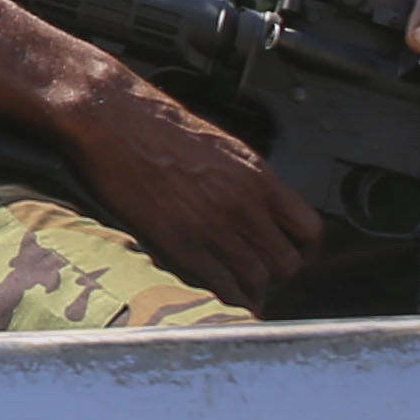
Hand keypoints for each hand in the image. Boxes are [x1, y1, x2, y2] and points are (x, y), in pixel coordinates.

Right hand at [34, 54, 323, 305]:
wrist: (111, 120)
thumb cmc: (154, 124)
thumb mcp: (219, 145)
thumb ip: (245, 180)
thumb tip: (256, 206)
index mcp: (258, 177)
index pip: (308, 230)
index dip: (304, 250)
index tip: (293, 255)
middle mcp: (245, 205)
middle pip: (286, 261)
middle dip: (277, 273)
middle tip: (263, 274)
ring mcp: (215, 228)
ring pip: (259, 279)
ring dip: (252, 289)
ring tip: (241, 290)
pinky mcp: (183, 245)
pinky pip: (223, 287)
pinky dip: (229, 299)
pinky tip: (224, 300)